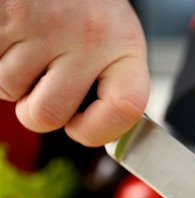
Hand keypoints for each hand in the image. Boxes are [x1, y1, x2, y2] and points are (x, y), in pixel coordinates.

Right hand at [0, 0, 149, 145]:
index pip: (126, 108)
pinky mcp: (7, 14)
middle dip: (34, 109)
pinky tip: (12, 31)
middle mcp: (89, 36)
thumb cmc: (84, 4)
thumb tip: (86, 129)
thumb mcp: (112, 39)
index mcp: (125, 46)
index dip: (99, 131)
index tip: (80, 127)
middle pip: (48, 115)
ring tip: (28, 40)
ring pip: (8, 90)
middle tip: (39, 83)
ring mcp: (45, 25)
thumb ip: (109, 84)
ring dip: (10, 74)